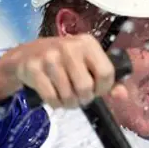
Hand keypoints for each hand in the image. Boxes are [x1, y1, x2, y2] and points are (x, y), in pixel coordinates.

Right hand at [0, 34, 115, 107]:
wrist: (25, 56)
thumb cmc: (61, 61)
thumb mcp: (85, 63)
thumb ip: (105, 79)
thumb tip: (122, 95)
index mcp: (87, 43)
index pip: (106, 73)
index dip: (103, 89)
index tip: (95, 91)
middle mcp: (69, 46)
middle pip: (86, 87)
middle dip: (83, 99)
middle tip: (77, 97)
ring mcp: (50, 57)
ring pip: (68, 95)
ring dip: (68, 103)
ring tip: (64, 97)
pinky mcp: (34, 69)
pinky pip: (51, 98)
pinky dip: (54, 104)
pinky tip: (53, 97)